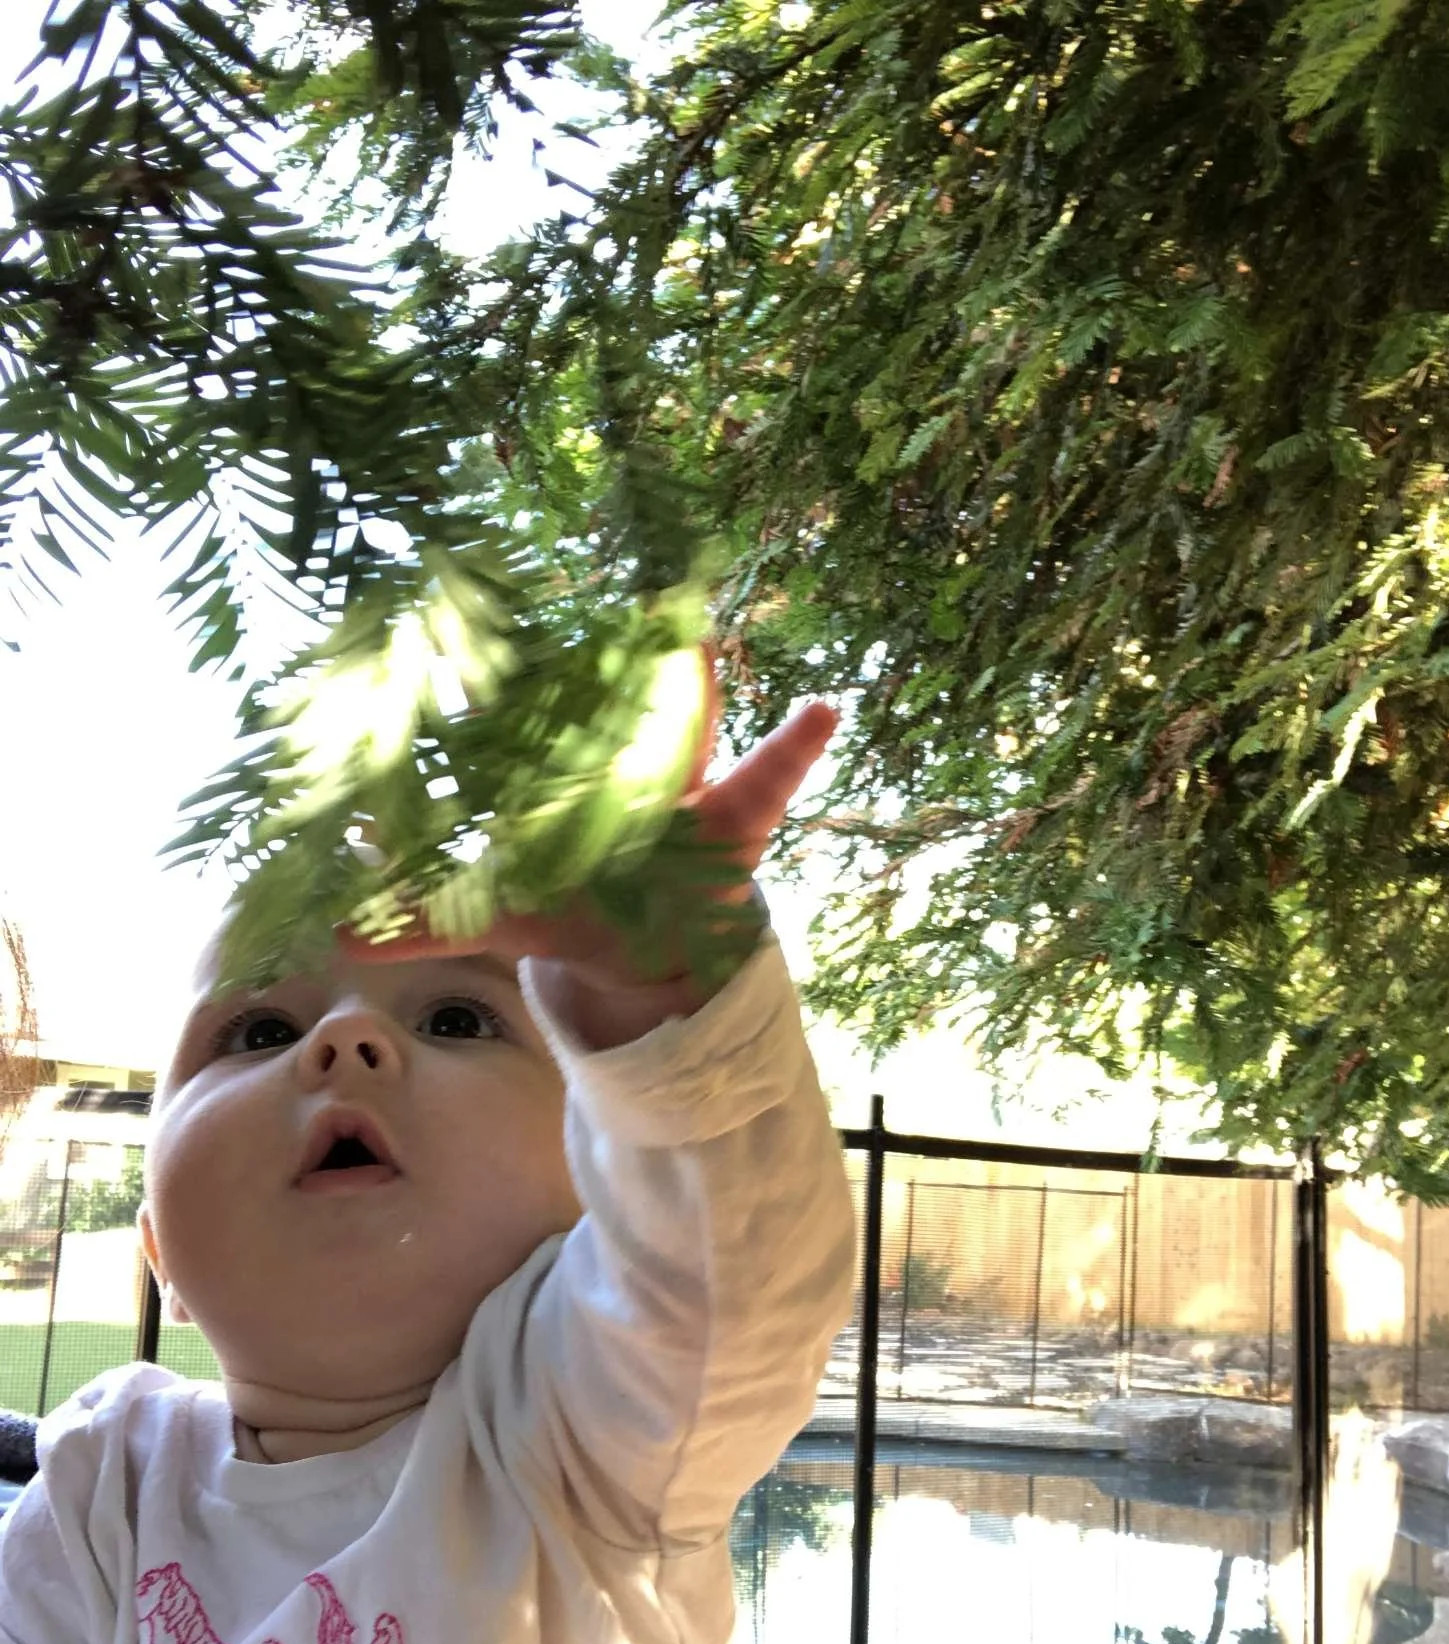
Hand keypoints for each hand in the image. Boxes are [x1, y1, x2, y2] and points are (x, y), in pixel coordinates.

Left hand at [345, 655, 835, 1041]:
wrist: (650, 952)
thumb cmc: (573, 910)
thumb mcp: (499, 915)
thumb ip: (422, 915)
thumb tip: (330, 928)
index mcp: (558, 780)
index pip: (529, 719)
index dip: (500, 675)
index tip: (471, 617)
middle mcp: (614, 766)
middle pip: (607, 705)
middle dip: (586, 656)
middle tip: (584, 593)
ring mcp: (679, 783)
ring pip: (684, 724)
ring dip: (691, 681)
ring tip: (695, 631)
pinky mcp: (734, 817)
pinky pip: (771, 777)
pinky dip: (798, 744)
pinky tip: (825, 708)